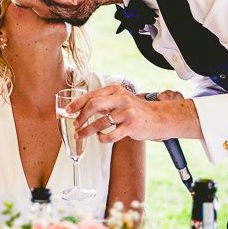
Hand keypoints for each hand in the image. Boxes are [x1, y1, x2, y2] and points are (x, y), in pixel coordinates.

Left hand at [66, 85, 198, 142]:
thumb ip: (104, 101)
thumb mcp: (120, 99)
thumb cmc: (136, 110)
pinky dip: (102, 138)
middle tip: (75, 124)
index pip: (92, 95)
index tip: (68, 110)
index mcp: (116, 90)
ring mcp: (127, 113)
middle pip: (94, 105)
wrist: (159, 118)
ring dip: (87, 130)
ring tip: (80, 135)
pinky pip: (111, 134)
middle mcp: (121, 99)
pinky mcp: (132, 126)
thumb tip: (81, 107)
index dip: (78, 103)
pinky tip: (100, 138)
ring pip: (100, 122)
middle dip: (81, 116)